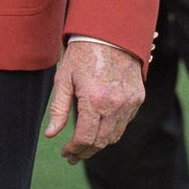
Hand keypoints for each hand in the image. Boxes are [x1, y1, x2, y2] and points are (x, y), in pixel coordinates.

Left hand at [44, 39, 144, 164]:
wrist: (110, 33)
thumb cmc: (82, 53)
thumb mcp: (64, 78)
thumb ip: (58, 108)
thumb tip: (50, 134)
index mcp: (94, 100)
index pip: (86, 138)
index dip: (74, 149)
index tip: (66, 153)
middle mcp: (115, 104)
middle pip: (101, 142)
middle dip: (86, 152)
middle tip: (73, 156)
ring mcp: (129, 102)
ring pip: (115, 135)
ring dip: (99, 143)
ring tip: (85, 145)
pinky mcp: (138, 97)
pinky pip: (125, 122)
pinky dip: (112, 129)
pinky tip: (100, 127)